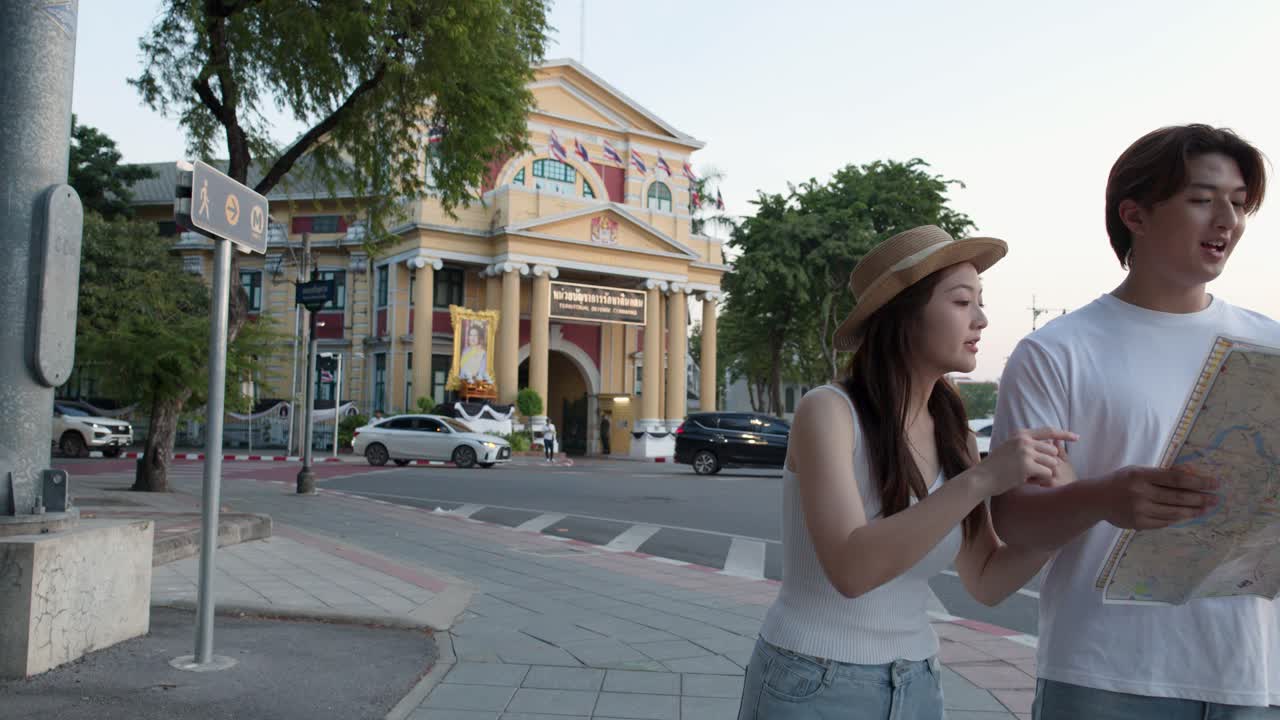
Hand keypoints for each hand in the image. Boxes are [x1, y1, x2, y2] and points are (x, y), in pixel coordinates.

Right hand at [975, 427, 1079, 496]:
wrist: (982, 477)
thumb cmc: (996, 466)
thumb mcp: (1010, 448)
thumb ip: (1028, 445)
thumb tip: (1053, 446)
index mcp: (1021, 434)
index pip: (1048, 431)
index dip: (1064, 434)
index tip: (1077, 437)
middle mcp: (1024, 440)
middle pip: (1052, 451)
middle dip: (1047, 462)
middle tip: (1032, 471)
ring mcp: (1026, 452)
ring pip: (1052, 463)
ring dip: (1044, 472)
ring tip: (1027, 476)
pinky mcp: (1027, 465)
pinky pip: (1047, 473)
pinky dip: (1041, 479)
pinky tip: (1027, 480)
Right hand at [1097, 466, 1218, 529]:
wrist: (1095, 499)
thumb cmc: (1120, 481)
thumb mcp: (1138, 471)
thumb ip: (1162, 474)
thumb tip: (1191, 474)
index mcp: (1141, 475)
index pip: (1176, 479)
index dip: (1198, 481)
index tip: (1214, 483)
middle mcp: (1140, 493)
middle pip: (1178, 497)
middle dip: (1200, 498)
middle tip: (1215, 498)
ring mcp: (1139, 510)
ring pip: (1173, 512)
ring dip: (1193, 511)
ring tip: (1206, 508)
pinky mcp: (1138, 523)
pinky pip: (1164, 522)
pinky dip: (1178, 518)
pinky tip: (1188, 515)